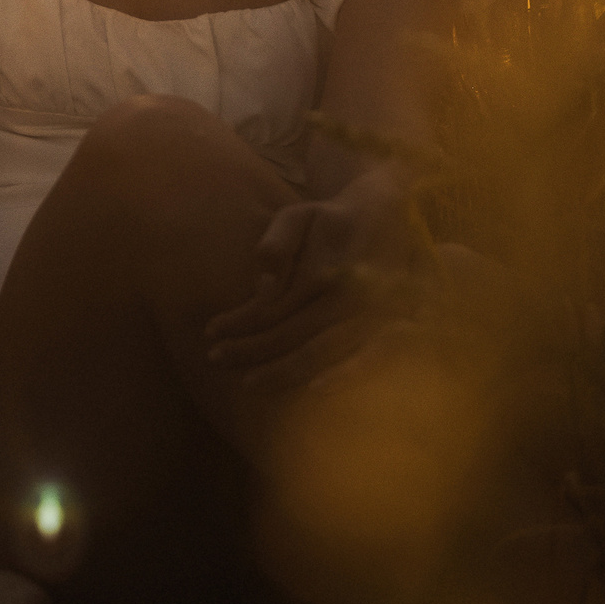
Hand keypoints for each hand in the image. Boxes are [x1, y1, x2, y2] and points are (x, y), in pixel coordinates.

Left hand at [204, 167, 429, 393]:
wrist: (389, 214)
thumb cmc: (332, 219)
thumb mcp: (298, 215)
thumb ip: (276, 244)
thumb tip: (262, 287)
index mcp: (322, 271)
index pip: (270, 310)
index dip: (237, 324)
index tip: (210, 331)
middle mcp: (348, 298)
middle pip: (291, 338)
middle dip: (250, 353)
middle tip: (216, 359)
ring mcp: (372, 316)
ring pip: (322, 354)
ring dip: (284, 373)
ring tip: (249, 382)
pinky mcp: (394, 326)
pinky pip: (370, 360)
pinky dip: (343, 377)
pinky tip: (315, 389)